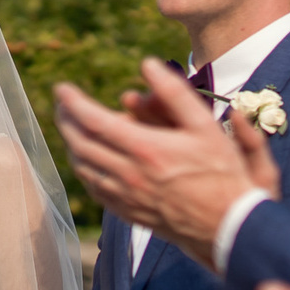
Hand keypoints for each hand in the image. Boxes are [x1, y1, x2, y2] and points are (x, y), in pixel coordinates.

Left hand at [55, 61, 276, 268]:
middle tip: (61, 104)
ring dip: (71, 145)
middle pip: (80, 143)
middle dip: (65, 121)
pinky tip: (87, 160)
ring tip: (71, 128)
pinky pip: (94, 188)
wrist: (227, 226)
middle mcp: (128, 174)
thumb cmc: (221, 172)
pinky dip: (83, 169)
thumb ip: (175, 92)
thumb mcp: (205, 126)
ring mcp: (126, 196)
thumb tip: (148, 64)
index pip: (93, 120)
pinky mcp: (128, 212)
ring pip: (83, 167)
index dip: (72, 102)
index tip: (61, 88)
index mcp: (145, 149)